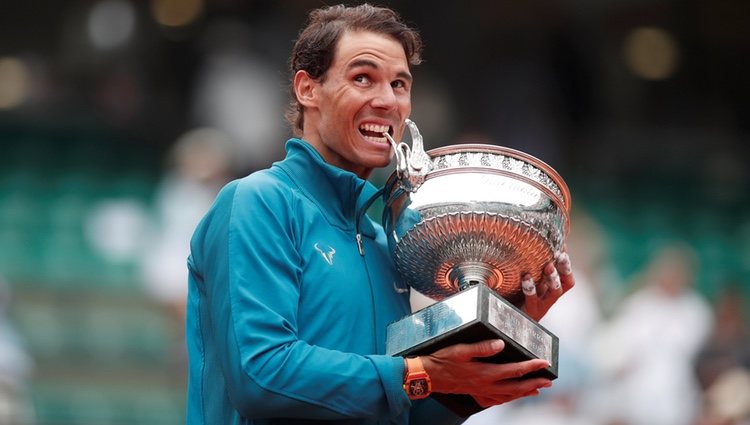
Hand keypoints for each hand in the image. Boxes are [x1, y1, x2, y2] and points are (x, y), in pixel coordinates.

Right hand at [420, 339, 551, 407]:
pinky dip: (509, 399)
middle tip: (548, 380)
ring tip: (537, 390)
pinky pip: (497, 400)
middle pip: (516, 387)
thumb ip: (482, 347)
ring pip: (509, 396)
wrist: (428, 376)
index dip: (531, 366)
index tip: (544, 362)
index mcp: (485, 373)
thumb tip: (500, 344)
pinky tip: (512, 396)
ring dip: (524, 392)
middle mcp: (486, 385)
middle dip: (534, 383)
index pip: (514, 370)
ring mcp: (481, 392)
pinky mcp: (476, 394)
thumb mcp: (461, 349)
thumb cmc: (443, 360)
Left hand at [521, 251, 574, 320]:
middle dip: (565, 269)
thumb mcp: (527, 286)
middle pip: (566, 284)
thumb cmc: (517, 301)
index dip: (567, 262)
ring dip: (553, 279)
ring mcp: (541, 306)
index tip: (563, 247)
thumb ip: (531, 271)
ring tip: (548, 266)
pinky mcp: (530, 312)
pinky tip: (526, 277)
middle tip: (561, 255)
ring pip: (554, 293)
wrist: (509, 325)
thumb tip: (530, 246)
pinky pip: (532, 300)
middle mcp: (549, 298)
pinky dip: (530, 288)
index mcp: (551, 290)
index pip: (567, 276)